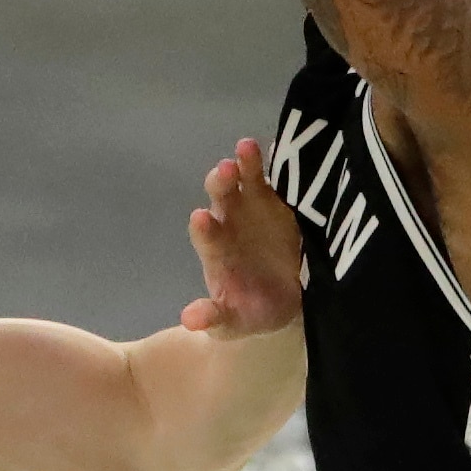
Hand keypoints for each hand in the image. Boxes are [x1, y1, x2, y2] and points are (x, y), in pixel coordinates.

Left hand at [181, 139, 301, 338]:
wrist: (280, 301)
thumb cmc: (251, 312)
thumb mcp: (234, 323)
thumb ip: (214, 318)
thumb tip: (190, 321)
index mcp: (216, 253)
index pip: (206, 236)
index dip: (204, 228)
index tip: (201, 218)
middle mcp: (229, 224)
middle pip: (220, 200)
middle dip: (220, 185)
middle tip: (224, 171)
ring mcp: (252, 209)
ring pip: (243, 182)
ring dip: (244, 165)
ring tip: (246, 147)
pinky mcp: (276, 202)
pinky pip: (273, 180)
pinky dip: (273, 166)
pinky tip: (279, 149)